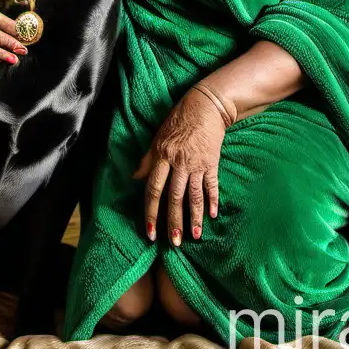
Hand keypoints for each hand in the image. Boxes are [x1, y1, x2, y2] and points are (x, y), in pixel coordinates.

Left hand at [132, 84, 232, 245]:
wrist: (206, 105)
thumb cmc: (179, 119)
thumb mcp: (158, 137)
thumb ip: (147, 159)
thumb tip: (135, 178)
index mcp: (162, 156)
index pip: (153, 189)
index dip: (151, 212)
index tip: (150, 232)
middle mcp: (178, 162)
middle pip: (174, 197)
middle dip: (173, 222)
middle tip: (173, 243)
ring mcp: (196, 163)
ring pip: (194, 195)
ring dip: (194, 217)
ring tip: (194, 236)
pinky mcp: (212, 162)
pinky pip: (212, 185)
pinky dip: (213, 200)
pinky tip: (213, 215)